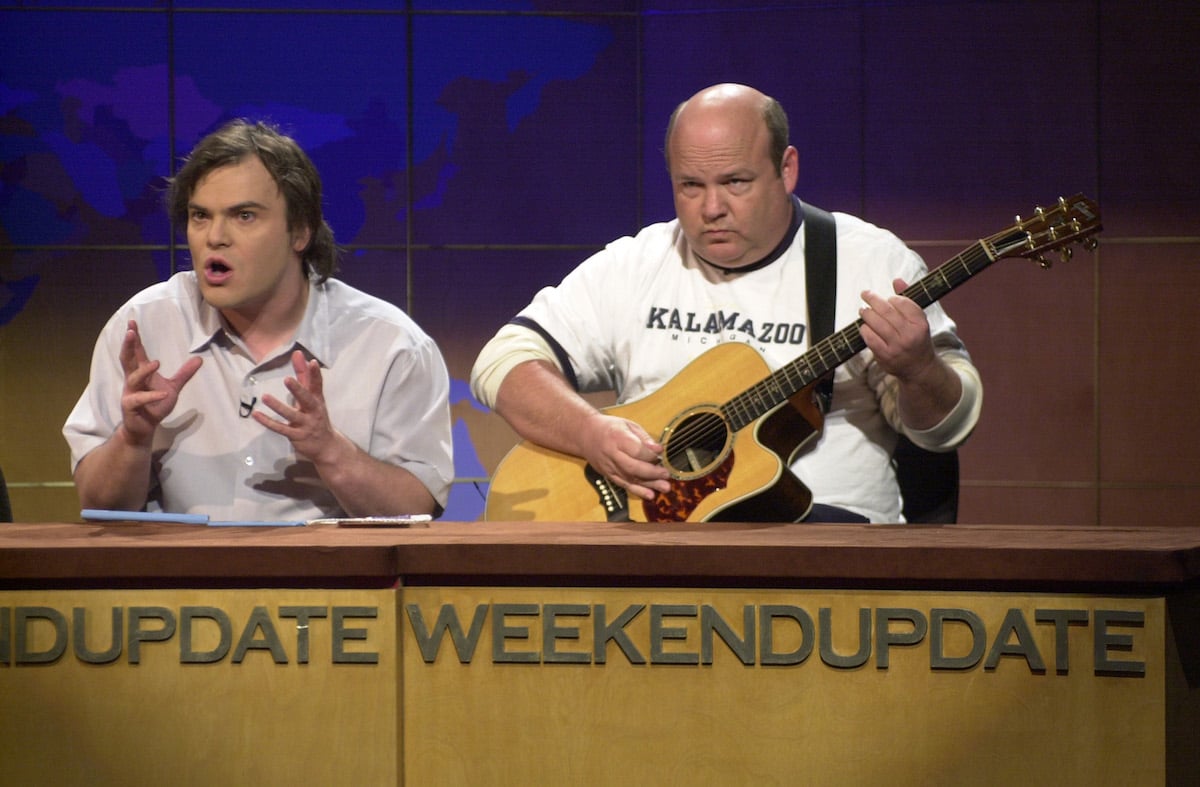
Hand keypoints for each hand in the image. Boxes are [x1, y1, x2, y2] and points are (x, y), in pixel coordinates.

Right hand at [118, 320, 201, 444]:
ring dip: (144, 370)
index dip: (134, 338)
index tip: (132, 322)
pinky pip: (139, 399)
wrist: (145, 427)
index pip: (136, 352)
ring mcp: (130, 393)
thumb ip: (184, 373)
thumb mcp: (173, 387)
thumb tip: (199, 358)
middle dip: (128, 345)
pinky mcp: (131, 406)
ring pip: (133, 378)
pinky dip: (151, 396)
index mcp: (141, 372)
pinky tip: (163, 394)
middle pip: (127, 359)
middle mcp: (133, 380)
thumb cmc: (155, 405)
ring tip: (158, 363)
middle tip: (130, 331)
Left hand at [254, 350, 339, 462]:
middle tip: (288, 379)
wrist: (326, 446)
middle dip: (298, 390)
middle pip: (307, 399)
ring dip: (278, 407)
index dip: (315, 374)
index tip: (311, 362)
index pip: (317, 385)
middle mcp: (313, 411)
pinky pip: (281, 428)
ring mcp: (305, 424)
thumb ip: (304, 376)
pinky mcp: (296, 436)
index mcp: (317, 400)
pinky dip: (268, 422)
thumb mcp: (312, 396)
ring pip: (291, 415)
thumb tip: (298, 354)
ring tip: (265, 397)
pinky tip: (256, 414)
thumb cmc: (316, 416)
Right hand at [579, 413, 671, 500]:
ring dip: (649, 485)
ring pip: (630, 479)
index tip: (661, 453)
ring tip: (664, 487)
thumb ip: (644, 438)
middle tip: (666, 474)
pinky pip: (624, 485)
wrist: (585, 435)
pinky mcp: (608, 475)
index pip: (636, 450)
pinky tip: (650, 495)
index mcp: (617, 437)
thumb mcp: (628, 425)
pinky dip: (638, 491)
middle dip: (652, 472)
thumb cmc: (610, 428)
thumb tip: (658, 449)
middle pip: (633, 467)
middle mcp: (612, 454)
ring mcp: (609, 467)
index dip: (651, 454)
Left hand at [858, 278, 937, 380]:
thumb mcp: (918, 320)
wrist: (919, 368)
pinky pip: (870, 338)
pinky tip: (863, 326)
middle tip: (865, 294)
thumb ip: (908, 300)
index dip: (893, 298)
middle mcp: (910, 334)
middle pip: (887, 311)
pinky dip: (865, 330)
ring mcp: (897, 346)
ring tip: (863, 310)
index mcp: (920, 324)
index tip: (888, 298)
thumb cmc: (917, 339)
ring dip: (866, 314)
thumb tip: (897, 280)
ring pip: (877, 324)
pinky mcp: (885, 356)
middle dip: (873, 299)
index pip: (903, 303)